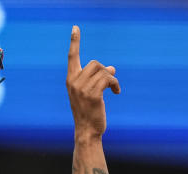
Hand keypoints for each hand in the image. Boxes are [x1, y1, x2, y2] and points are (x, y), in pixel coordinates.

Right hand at [66, 25, 119, 139]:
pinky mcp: (92, 94)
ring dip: (112, 79)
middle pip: (95, 63)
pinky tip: (116, 93)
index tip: (75, 28)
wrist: (86, 131)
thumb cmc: (89, 113)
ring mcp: (82, 88)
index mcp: (71, 80)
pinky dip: (115, 85)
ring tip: (114, 89)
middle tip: (111, 82)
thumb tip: (112, 67)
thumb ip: (97, 79)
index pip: (72, 57)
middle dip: (105, 71)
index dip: (75, 42)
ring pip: (102, 71)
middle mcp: (74, 82)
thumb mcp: (91, 93)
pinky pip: (108, 80)